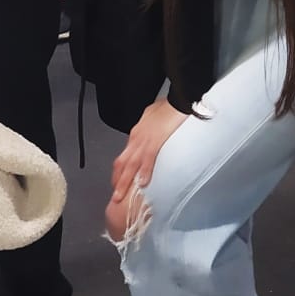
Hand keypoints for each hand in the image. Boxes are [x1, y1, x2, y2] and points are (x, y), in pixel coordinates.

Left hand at [106, 99, 186, 241]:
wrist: (180, 98)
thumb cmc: (170, 106)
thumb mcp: (153, 116)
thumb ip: (149, 127)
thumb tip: (150, 133)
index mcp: (137, 133)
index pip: (125, 156)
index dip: (121, 171)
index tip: (119, 183)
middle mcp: (137, 138)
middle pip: (123, 163)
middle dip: (117, 180)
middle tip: (114, 197)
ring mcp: (145, 139)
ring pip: (130, 164)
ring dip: (124, 182)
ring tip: (120, 196)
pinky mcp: (156, 140)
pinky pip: (147, 159)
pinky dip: (143, 172)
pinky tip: (142, 185)